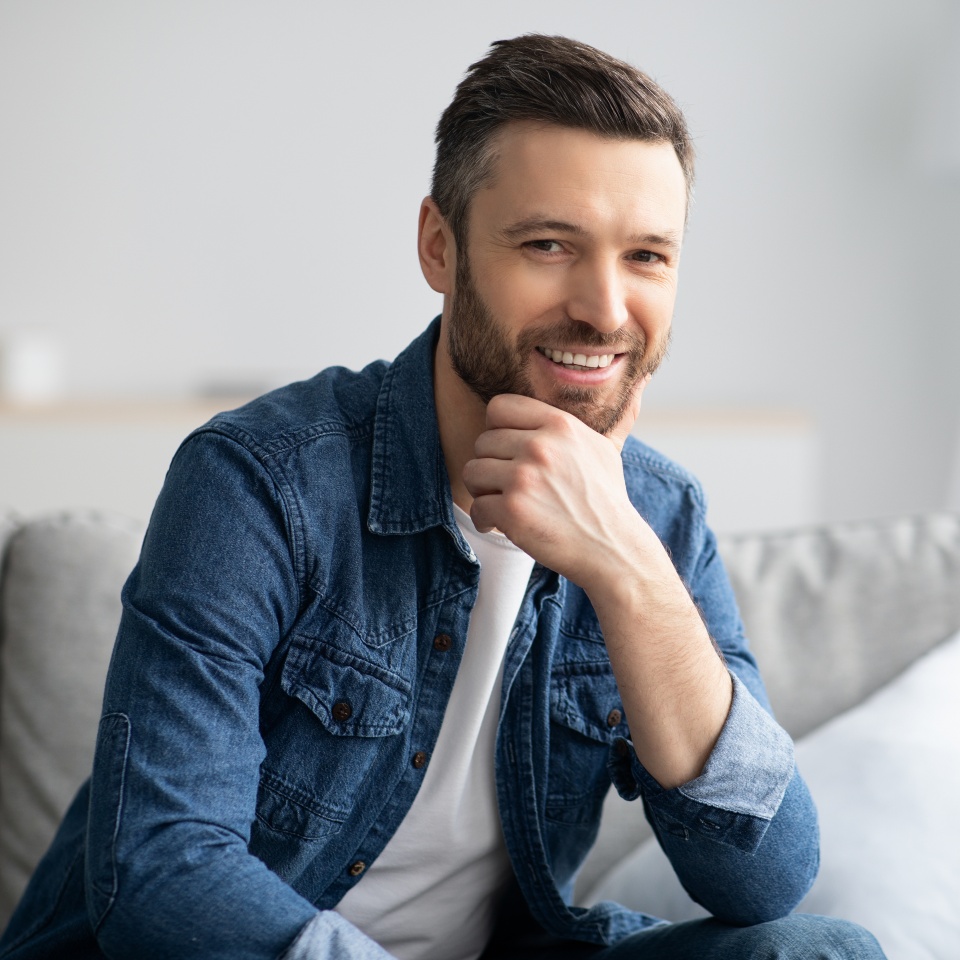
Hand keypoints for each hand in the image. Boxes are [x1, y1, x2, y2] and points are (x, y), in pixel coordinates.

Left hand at [462, 375, 651, 590]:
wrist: (613, 548)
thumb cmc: (606, 499)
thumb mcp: (609, 449)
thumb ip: (616, 415)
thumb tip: (643, 379)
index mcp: (559, 425)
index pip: (499, 406)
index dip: (498, 429)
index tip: (509, 451)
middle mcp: (539, 446)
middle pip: (482, 442)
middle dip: (491, 466)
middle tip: (509, 485)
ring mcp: (524, 478)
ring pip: (473, 472)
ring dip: (483, 491)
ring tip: (504, 503)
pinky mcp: (512, 511)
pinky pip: (476, 507)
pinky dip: (485, 520)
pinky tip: (502, 525)